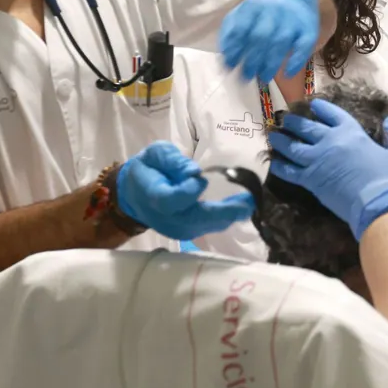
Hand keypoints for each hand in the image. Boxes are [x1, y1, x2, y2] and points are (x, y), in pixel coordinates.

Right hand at [117, 143, 255, 240]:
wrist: (136, 195)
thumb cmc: (148, 169)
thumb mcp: (154, 155)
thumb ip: (172, 160)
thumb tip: (194, 171)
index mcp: (154, 196)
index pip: (172, 201)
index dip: (188, 192)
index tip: (201, 178)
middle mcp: (166, 218)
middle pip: (195, 219)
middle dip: (224, 212)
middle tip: (248, 202)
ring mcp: (178, 229)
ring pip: (207, 226)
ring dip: (230, 215)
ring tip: (251, 202)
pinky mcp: (189, 232)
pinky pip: (210, 227)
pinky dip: (226, 217)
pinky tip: (242, 206)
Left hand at [220, 0, 319, 82]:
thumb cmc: (264, 12)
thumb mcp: (243, 14)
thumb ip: (231, 31)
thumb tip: (224, 55)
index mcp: (253, 6)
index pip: (241, 28)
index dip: (234, 48)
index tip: (230, 65)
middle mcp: (273, 10)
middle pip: (261, 37)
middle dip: (252, 60)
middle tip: (246, 77)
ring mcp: (292, 20)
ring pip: (280, 43)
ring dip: (271, 64)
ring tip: (263, 78)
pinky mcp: (308, 30)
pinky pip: (303, 46)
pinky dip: (296, 61)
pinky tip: (287, 73)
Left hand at [268, 99, 387, 238]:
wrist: (377, 202)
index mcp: (351, 132)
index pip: (331, 113)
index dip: (320, 107)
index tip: (312, 104)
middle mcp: (330, 141)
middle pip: (306, 127)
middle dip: (293, 122)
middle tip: (285, 119)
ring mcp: (317, 160)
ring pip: (292, 146)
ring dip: (281, 140)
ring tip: (272, 135)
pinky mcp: (310, 179)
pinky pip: (289, 171)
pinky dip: (280, 166)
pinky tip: (273, 162)